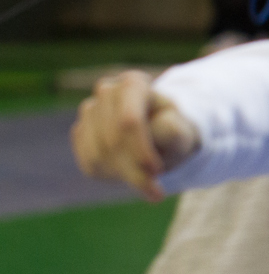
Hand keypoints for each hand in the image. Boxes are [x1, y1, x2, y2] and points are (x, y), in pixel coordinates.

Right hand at [71, 71, 199, 202]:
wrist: (161, 136)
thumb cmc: (173, 131)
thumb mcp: (182, 132)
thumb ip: (173, 130)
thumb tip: (160, 128)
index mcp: (134, 84)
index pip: (128, 121)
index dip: (141, 149)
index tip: (157, 172)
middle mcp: (107, 92)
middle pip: (113, 141)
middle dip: (135, 169)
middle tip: (156, 189)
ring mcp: (89, 112)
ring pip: (99, 154)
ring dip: (125, 175)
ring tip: (148, 183)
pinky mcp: (80, 134)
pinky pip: (89, 163)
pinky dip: (112, 176)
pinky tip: (131, 175)